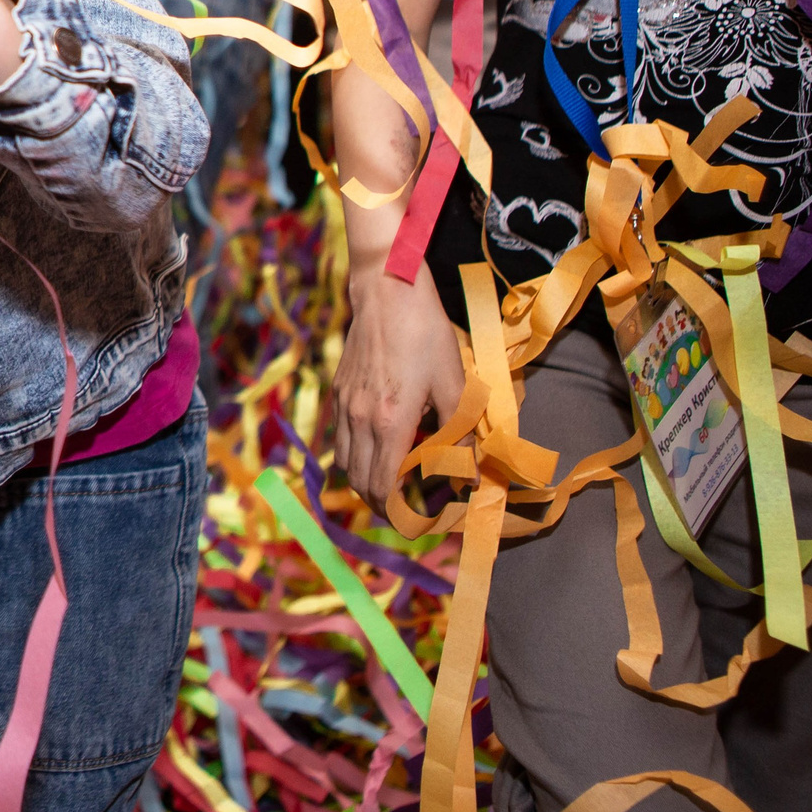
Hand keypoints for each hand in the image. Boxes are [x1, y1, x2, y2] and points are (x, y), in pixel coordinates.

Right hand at [334, 262, 467, 510]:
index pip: (384, 487)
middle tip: (409, 509)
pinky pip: (341, 440)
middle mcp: (360, 419)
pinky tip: (378, 448)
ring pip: (345, 465)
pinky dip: (356, 457)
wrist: (387, 291)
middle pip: (360, 484)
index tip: (418, 519)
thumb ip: (460, 431)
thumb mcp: (455, 383)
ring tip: (393, 484)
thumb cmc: (426, 334)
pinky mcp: (338, 392)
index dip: (399, 513)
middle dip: (383, 506)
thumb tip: (472, 470)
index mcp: (391, 422)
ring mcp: (344, 406)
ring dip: (367, 483)